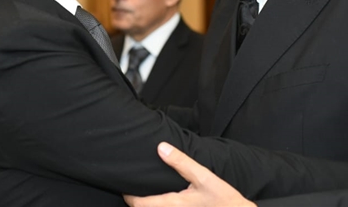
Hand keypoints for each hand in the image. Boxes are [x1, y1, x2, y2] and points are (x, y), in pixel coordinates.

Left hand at [123, 142, 254, 206]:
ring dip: (147, 206)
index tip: (124, 186)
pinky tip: (161, 200)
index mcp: (172, 205)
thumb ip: (181, 162)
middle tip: (132, 188)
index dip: (128, 196)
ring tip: (144, 194)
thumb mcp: (203, 176)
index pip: (139, 205)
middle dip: (136, 202)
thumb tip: (160, 147)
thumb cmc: (223, 199)